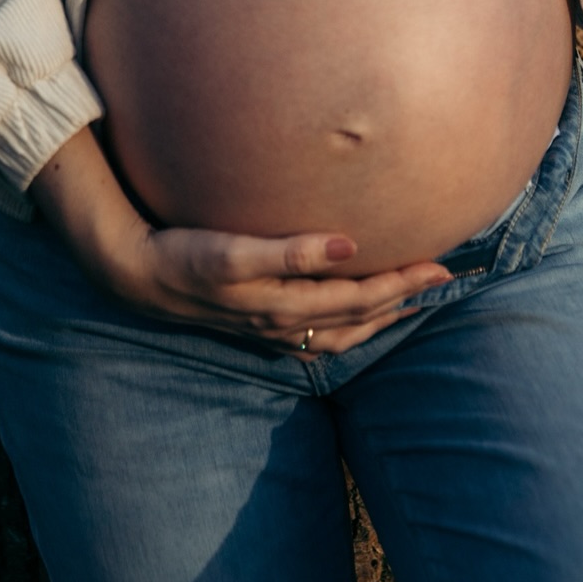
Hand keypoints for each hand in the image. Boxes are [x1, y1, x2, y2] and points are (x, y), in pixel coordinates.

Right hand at [107, 220, 452, 355]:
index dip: (403, 283)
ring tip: (411, 300)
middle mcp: (286, 324)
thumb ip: (291, 252)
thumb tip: (349, 245)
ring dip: (381, 317)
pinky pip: (320, 335)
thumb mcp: (234, 254)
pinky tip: (353, 319)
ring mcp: (273, 330)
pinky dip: (348, 327)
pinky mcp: (259, 324)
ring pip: (343, 331)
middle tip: (443, 278)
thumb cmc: (186, 256)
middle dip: (403, 298)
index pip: (361, 298)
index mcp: (287, 306)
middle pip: (360, 317)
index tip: (440, 265)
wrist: (139, 275)